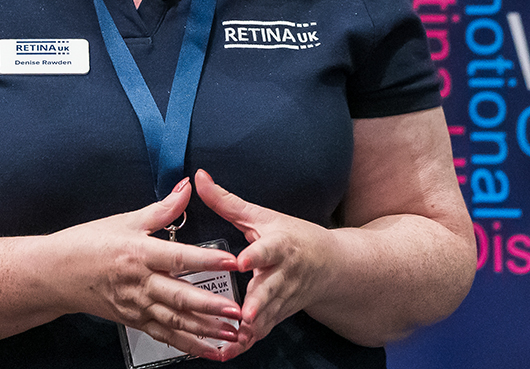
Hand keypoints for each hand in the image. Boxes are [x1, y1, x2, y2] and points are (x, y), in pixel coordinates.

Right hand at [47, 178, 242, 358]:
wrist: (57, 274)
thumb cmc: (89, 244)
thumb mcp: (125, 220)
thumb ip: (162, 209)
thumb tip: (188, 187)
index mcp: (139, 253)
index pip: (178, 257)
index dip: (206, 260)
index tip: (231, 262)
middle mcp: (139, 283)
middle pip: (179, 296)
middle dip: (211, 306)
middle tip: (238, 310)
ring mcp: (136, 306)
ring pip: (175, 321)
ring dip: (206, 329)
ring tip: (232, 333)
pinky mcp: (134, 321)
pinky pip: (165, 336)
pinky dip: (188, 345)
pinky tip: (209, 350)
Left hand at [194, 169, 337, 353]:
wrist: (330, 265)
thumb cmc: (292, 236)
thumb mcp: (261, 216)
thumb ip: (227, 201)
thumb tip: (199, 178)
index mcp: (279, 245)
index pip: (268, 249)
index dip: (256, 255)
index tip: (243, 261)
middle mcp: (284, 273)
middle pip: (270, 289)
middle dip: (258, 303)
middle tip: (244, 314)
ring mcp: (283, 297)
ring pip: (267, 315)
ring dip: (250, 329)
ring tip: (231, 339)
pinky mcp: (279, 314)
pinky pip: (262, 332)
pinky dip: (246, 344)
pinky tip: (227, 351)